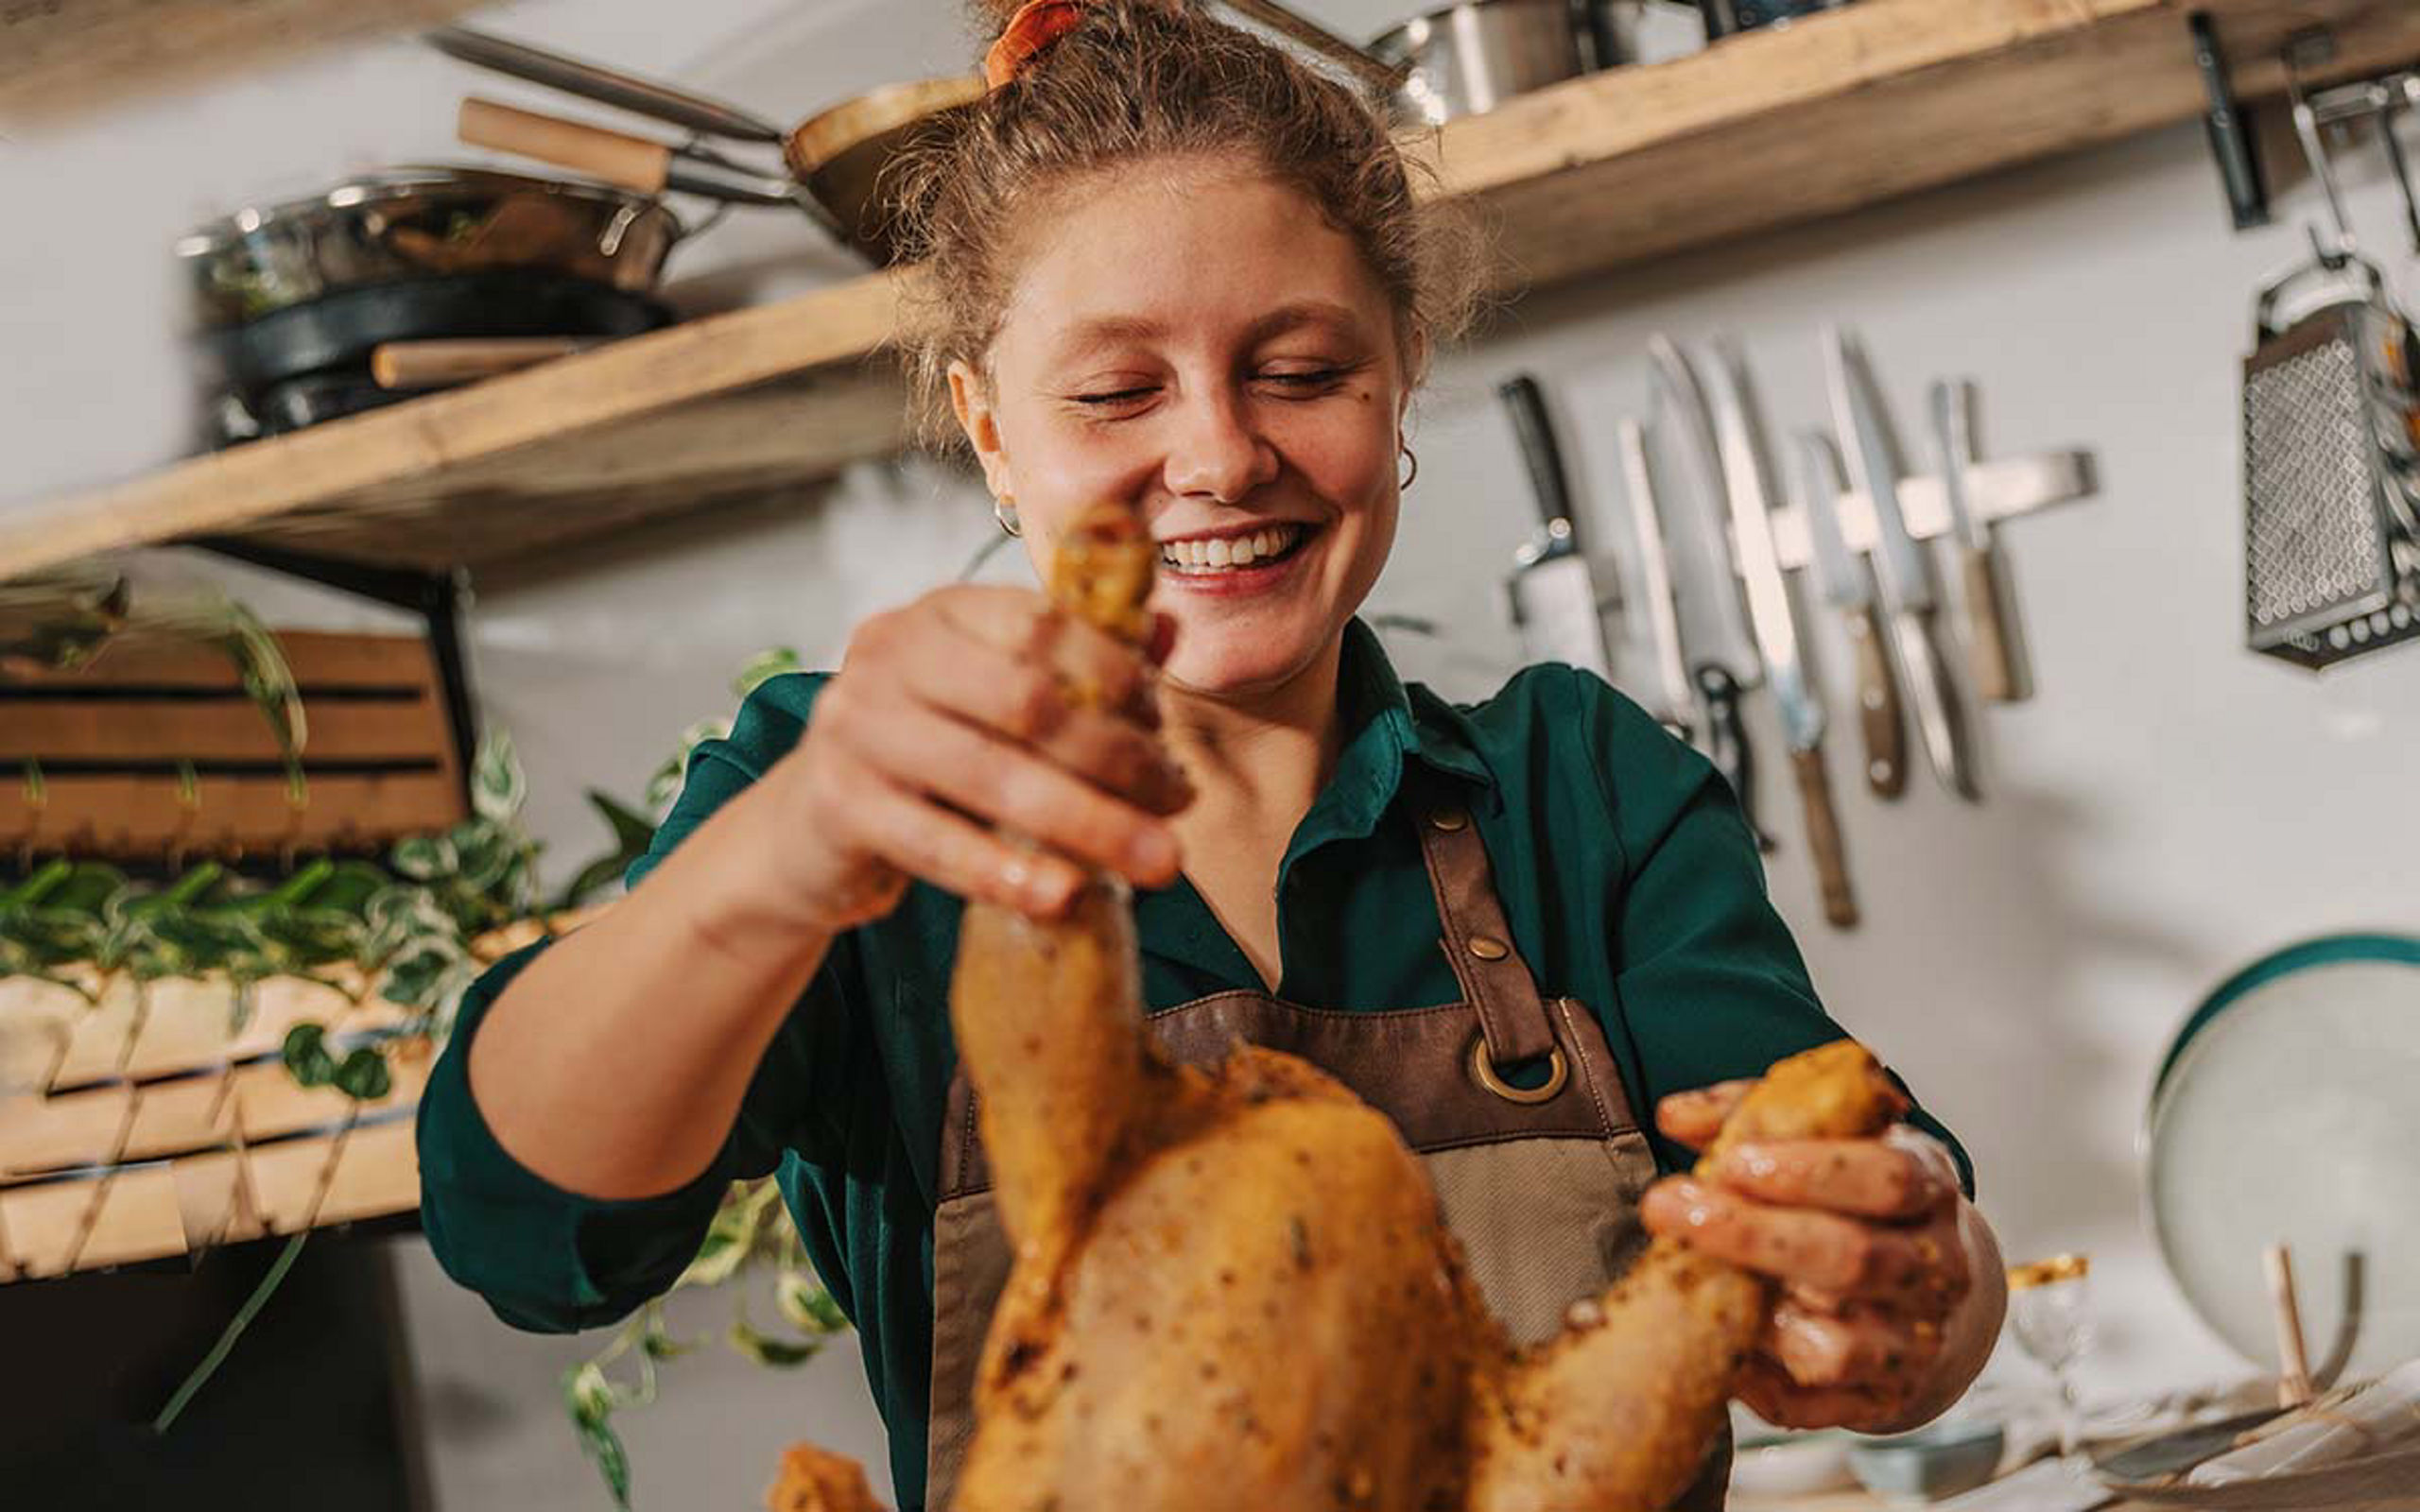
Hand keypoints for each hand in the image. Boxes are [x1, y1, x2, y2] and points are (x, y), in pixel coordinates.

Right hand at [753, 584, 1190, 929]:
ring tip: (1154, 861)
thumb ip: (1078, 665)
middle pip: (1027, 702)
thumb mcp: (995, 698)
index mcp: (943, 613)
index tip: (1165, 730)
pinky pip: (936, 843)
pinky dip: (1007, 873)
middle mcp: (892, 653)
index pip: (1043, 624)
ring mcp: (856, 725)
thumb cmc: (927, 752)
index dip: (1116, 676)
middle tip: (1179, 803)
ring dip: (1087, 822)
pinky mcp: (839, 803)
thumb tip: (1166, 636)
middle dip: (1118, 757)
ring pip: (991, 775)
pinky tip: (1065, 897)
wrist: (811, 824)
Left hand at [1641, 1081, 1973, 1430]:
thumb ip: (1756, 1116)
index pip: (1886, 1179)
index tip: (1734, 1161)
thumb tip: (1675, 1115)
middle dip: (1750, 1234)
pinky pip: (1809, 1404)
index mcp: (1927, 1187)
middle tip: (1668, 1207)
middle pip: (1851, 1259)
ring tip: (1702, 1283)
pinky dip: (1755, 1379)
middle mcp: (1933, 1268)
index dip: (1810, 1171)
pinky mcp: (1883, 1398)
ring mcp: (1914, 1341)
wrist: (1923, 1285)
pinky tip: (1721, 1343)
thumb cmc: (1858, 1198)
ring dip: (1757, 1317)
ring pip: (1836, 1347)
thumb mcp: (1828, 1139)